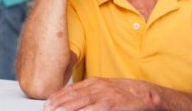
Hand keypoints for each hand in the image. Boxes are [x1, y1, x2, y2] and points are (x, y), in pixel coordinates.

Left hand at [44, 78, 158, 110]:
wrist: (144, 93)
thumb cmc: (123, 94)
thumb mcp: (103, 90)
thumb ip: (88, 94)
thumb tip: (72, 102)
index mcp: (93, 82)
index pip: (70, 89)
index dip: (57, 96)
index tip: (47, 103)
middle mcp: (96, 87)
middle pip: (72, 96)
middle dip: (57, 104)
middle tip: (46, 109)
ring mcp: (103, 94)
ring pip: (80, 102)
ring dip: (66, 108)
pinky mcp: (111, 103)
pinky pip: (94, 109)